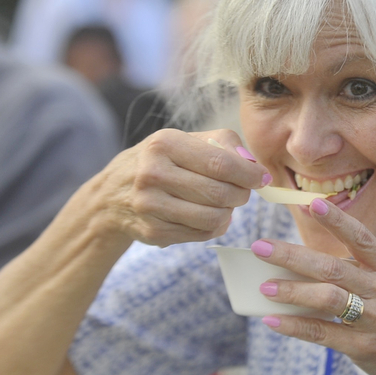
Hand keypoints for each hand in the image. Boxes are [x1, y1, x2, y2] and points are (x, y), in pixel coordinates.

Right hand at [92, 128, 270, 246]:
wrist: (113, 194)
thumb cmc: (162, 161)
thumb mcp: (186, 140)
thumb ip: (224, 144)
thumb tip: (254, 165)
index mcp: (165, 144)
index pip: (221, 163)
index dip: (249, 174)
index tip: (262, 178)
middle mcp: (153, 174)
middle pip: (220, 193)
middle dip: (242, 195)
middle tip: (243, 192)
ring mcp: (150, 206)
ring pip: (214, 218)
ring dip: (229, 212)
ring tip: (224, 203)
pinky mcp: (153, 232)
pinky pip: (202, 234)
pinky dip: (214, 226)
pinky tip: (208, 215)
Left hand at [250, 198, 375, 374]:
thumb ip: (362, 275)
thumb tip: (311, 265)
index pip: (362, 239)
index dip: (337, 221)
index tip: (312, 203)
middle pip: (332, 268)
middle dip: (293, 256)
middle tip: (261, 248)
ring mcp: (374, 320)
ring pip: (326, 299)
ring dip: (292, 291)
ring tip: (265, 287)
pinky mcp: (363, 347)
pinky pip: (322, 333)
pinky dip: (295, 326)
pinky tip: (273, 320)